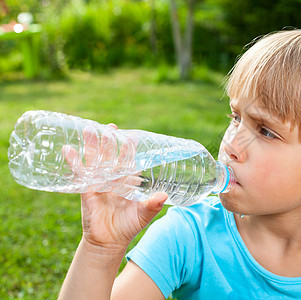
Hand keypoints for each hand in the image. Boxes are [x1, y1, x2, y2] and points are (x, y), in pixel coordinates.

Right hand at [64, 123, 167, 250]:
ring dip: (92, 146)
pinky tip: (68, 149)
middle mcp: (112, 180)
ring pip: (94, 161)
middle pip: (110, 156)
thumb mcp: (143, 214)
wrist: (109, 242)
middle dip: (110, 142)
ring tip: (90, 129)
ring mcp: (98, 184)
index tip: (132, 137)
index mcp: (126, 182)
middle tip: (111, 126)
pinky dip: (73, 162)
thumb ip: (153, 204)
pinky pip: (79, 174)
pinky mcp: (86, 191)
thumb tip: (164, 195)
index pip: (128, 162)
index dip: (129, 150)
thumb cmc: (128, 226)